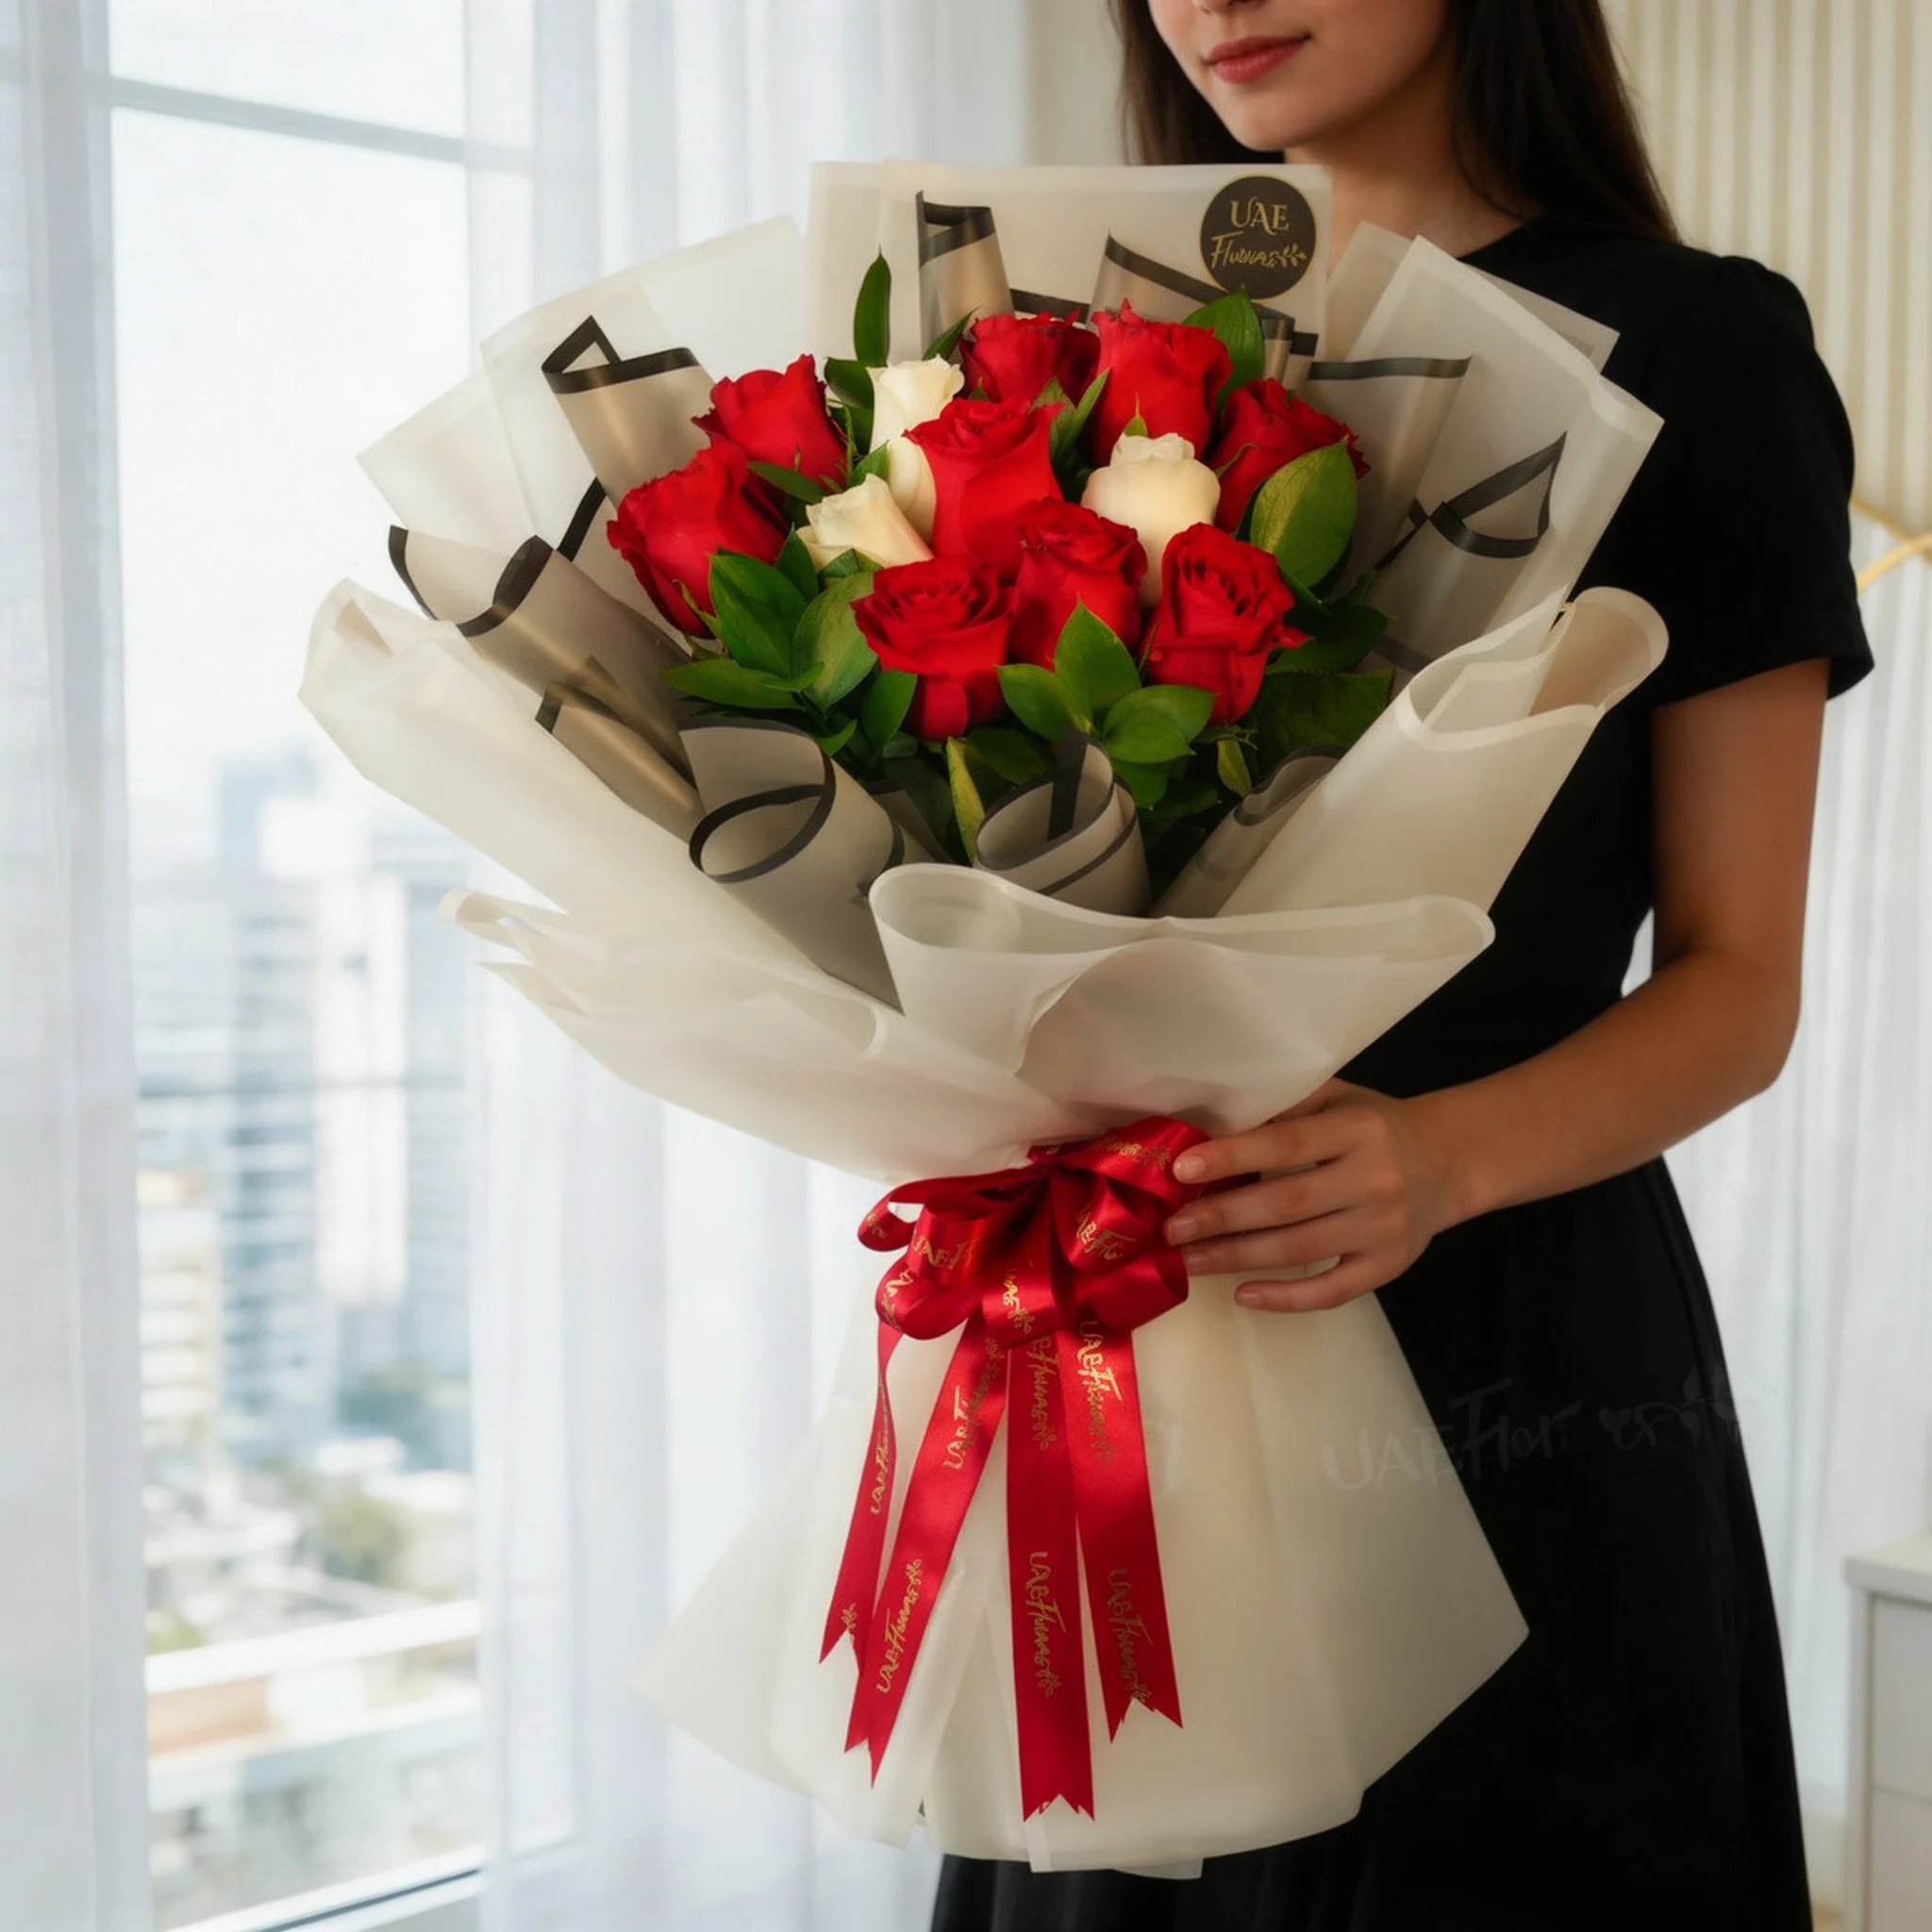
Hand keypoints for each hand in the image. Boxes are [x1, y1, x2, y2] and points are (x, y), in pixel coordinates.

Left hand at [1160, 1079, 1465, 1310]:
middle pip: (1287, 1204)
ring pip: (1301, 1250)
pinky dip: (1286, 1298)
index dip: (1232, 1157)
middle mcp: (1375, 1179)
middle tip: (1172, 1229)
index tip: (1181, 1170)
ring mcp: (1384, 1229)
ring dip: (1238, 1258)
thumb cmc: (1374, 1126)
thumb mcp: (1338, 1099)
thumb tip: (1211, 1125)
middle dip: (1222, 1218)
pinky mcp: (1388, 1266)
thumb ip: (1285, 1107)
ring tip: (1188, 1260)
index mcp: (1358, 1130)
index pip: (1286, 1144)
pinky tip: (1244, 1294)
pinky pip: (1333, 1291)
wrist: (1447, 1161)